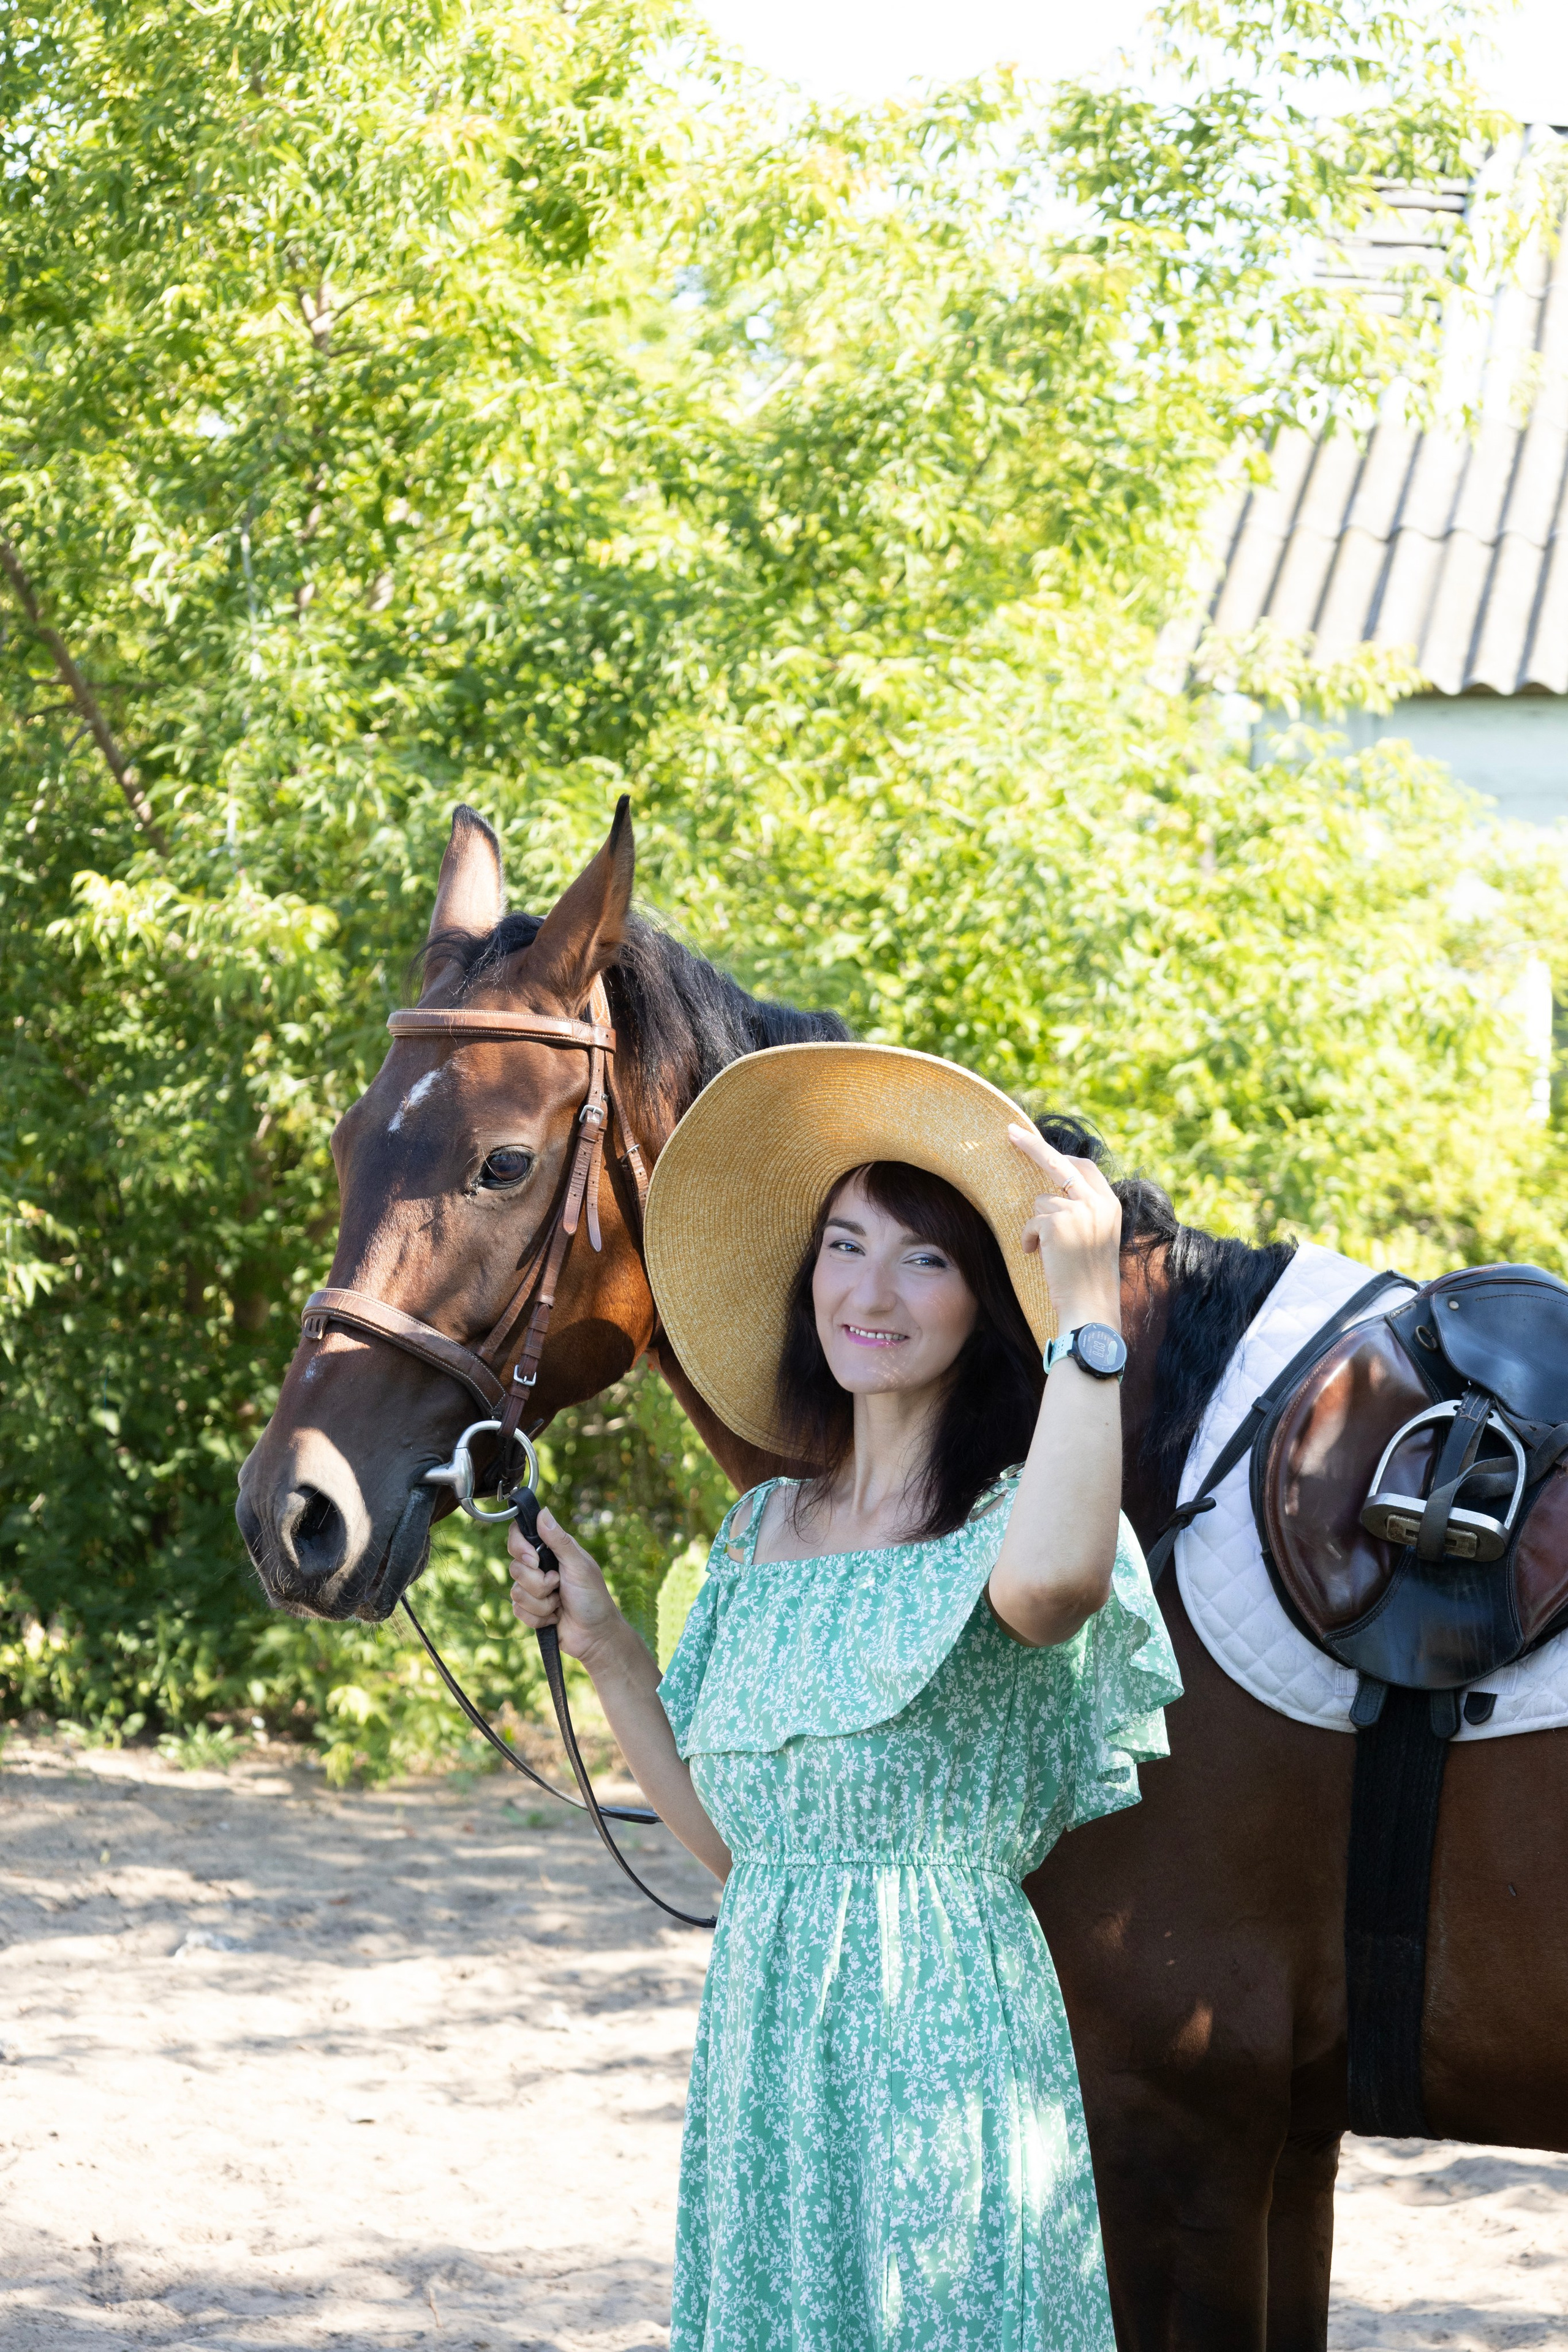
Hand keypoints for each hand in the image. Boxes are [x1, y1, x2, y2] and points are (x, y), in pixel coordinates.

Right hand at [507, 1505, 623, 1667]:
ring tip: (560, 1604)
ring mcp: (533, 1589)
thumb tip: (543, 1511)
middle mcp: (539, 1567)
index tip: (534, 1559)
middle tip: (558, 1585)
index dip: (520, 1547)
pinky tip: (554, 1618)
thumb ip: (559, 1540)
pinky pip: (518, 1611)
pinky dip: (539, 1618)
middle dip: (538, 1582)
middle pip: (515, 1566)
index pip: (519, 1536)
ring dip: (542, 1603)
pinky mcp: (529, 1611)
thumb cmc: (593, 1597)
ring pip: (516, 1592)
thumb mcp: (579, 1565)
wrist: (595, 1635)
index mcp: (551, 1550)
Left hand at [1007, 1124, 1122, 1330]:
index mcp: (1111, 1204)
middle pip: (1059, 1162)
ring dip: (1038, 1225)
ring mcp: (1078, 1210)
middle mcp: (1098, 1202)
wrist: (1090, 1307)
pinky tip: (1041, 1257)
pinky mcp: (1057, 1222)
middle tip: (1010, 1132)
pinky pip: (1031, 1222)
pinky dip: (1030, 1239)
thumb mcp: (1096, 1238)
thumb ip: (1084, 1212)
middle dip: (1032, 1145)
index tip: (1037, 1142)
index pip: (1084, 1167)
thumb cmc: (1088, 1279)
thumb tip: (1052, 1193)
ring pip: (1040, 1202)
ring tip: (1050, 1252)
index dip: (1059, 1155)